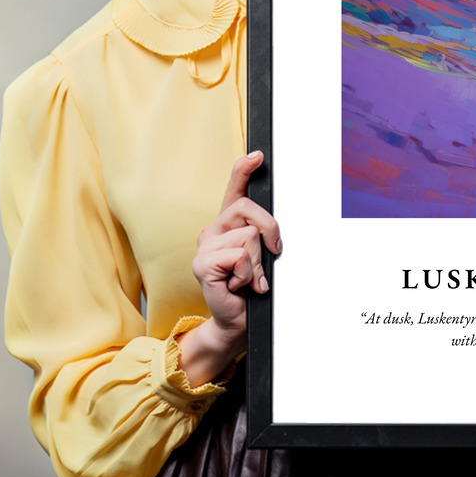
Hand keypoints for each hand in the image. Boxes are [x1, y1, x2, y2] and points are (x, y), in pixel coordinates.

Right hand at [177, 151, 281, 385]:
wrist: (237, 320)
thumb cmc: (251, 288)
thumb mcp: (262, 256)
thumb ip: (263, 236)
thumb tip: (273, 228)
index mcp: (228, 224)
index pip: (234, 189)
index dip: (244, 169)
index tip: (258, 156)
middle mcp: (213, 230)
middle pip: (249, 209)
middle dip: (270, 231)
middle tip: (271, 255)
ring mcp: (204, 246)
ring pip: (249, 236)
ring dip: (258, 262)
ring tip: (249, 278)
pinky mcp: (202, 264)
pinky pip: (239, 256)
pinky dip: (248, 274)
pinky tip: (239, 285)